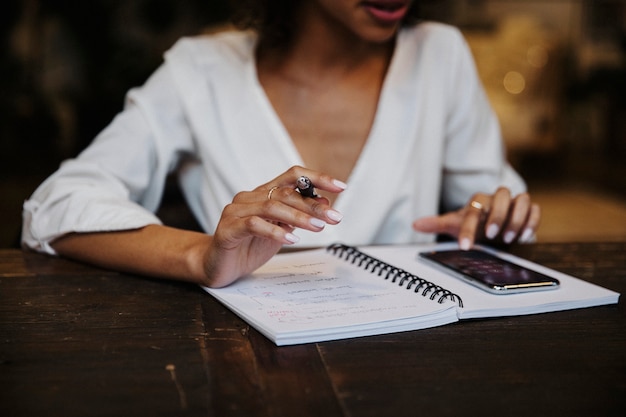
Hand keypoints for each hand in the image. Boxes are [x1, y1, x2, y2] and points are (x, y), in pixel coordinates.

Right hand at [202, 166, 345, 286]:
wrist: (217, 266)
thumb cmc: (248, 247)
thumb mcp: (281, 230)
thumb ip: (298, 216)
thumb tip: (324, 202)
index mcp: (263, 193)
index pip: (292, 176)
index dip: (317, 178)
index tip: (340, 187)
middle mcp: (249, 198)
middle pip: (285, 193)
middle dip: (313, 205)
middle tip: (334, 217)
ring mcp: (236, 211)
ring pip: (271, 206)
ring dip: (299, 217)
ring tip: (318, 227)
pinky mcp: (227, 229)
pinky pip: (253, 225)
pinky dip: (275, 231)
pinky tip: (291, 238)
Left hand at [412, 187, 539, 249]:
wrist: (490, 226)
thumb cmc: (472, 223)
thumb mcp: (454, 224)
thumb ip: (436, 224)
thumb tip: (415, 224)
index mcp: (477, 202)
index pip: (473, 211)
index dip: (469, 229)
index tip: (465, 246)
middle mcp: (496, 199)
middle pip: (502, 195)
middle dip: (498, 215)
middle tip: (492, 235)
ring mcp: (513, 203)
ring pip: (522, 200)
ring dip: (517, 218)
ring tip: (510, 238)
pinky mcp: (527, 209)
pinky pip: (534, 209)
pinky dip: (532, 221)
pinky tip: (525, 236)